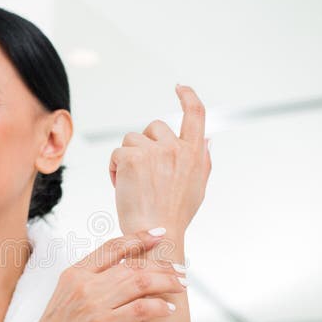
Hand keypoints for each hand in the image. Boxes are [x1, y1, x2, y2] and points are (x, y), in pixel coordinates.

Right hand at [12, 228, 186, 321]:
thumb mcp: (66, 298)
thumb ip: (90, 283)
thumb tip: (121, 274)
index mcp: (74, 274)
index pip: (112, 247)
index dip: (139, 237)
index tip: (159, 234)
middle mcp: (84, 284)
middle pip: (133, 264)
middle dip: (162, 265)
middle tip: (180, 270)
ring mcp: (94, 305)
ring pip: (141, 282)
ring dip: (166, 282)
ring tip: (180, 287)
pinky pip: (141, 308)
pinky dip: (159, 306)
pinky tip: (168, 310)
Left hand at [108, 85, 211, 235]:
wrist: (156, 234)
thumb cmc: (174, 216)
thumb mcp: (198, 187)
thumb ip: (202, 160)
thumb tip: (206, 138)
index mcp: (195, 154)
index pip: (196, 114)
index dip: (188, 96)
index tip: (180, 87)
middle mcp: (177, 148)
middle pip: (155, 127)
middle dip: (146, 144)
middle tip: (143, 172)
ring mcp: (154, 151)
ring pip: (132, 139)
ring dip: (128, 157)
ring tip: (132, 184)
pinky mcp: (132, 157)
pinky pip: (117, 153)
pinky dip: (115, 168)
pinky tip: (121, 186)